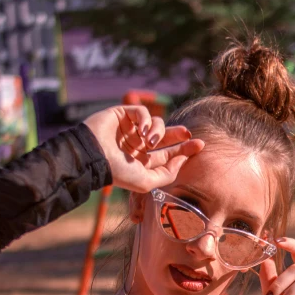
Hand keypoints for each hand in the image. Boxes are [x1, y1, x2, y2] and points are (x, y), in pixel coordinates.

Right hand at [84, 105, 203, 192]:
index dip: (184, 149)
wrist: (94, 157)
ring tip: (150, 141)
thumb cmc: (118, 173)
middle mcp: (138, 145)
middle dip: (179, 134)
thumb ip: (167, 174)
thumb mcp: (147, 182)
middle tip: (188, 134)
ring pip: (156, 123)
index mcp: (143, 161)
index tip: (199, 145)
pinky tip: (143, 130)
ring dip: (158, 131)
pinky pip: (142, 112)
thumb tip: (182, 161)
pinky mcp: (122, 115)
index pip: (168, 153)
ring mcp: (130, 129)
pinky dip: (146, 120)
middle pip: (166, 136)